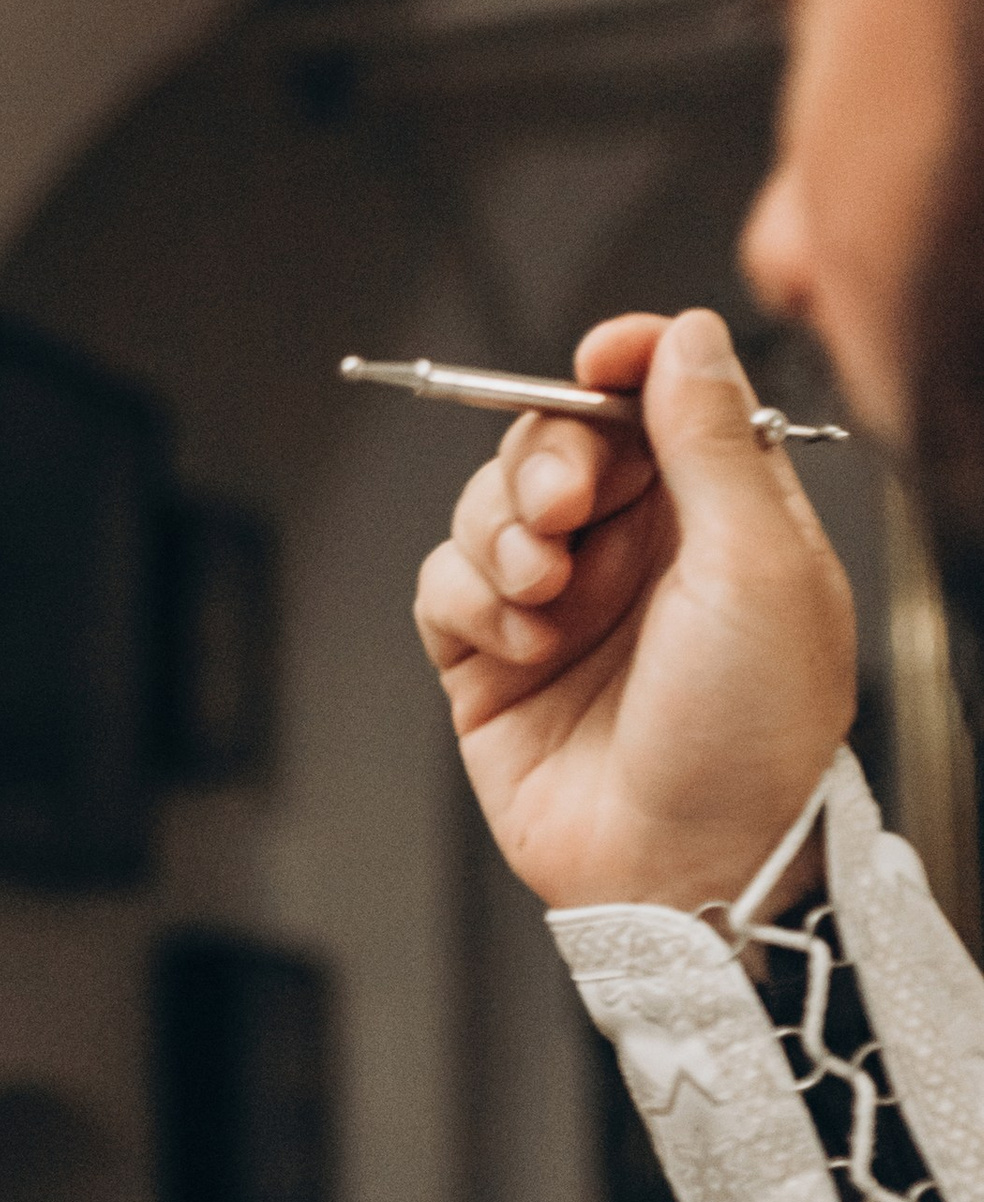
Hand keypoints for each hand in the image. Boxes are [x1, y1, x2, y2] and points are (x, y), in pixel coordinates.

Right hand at [412, 305, 857, 909]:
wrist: (681, 865)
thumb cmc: (748, 738)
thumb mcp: (758, 566)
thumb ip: (715, 438)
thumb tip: (685, 335)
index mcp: (716, 516)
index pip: (656, 398)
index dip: (622, 363)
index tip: (599, 358)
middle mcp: (634, 552)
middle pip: (557, 440)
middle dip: (549, 458)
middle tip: (566, 507)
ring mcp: (558, 605)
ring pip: (487, 505)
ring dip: (503, 532)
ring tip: (544, 591)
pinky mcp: (488, 661)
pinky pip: (443, 583)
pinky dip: (470, 599)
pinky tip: (522, 643)